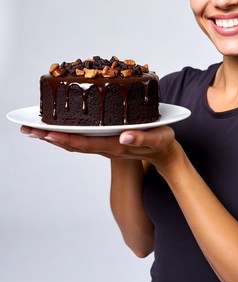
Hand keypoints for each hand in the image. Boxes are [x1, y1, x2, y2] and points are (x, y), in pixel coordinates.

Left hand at [20, 125, 179, 167]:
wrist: (164, 154)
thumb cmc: (162, 144)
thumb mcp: (157, 139)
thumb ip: (142, 137)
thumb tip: (124, 136)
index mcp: (116, 145)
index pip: (86, 143)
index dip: (65, 138)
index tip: (46, 133)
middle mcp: (106, 147)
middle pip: (73, 144)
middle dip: (50, 137)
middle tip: (28, 129)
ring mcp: (105, 145)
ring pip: (75, 142)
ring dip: (54, 136)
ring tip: (35, 128)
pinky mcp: (106, 141)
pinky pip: (82, 139)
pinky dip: (67, 134)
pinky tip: (59, 128)